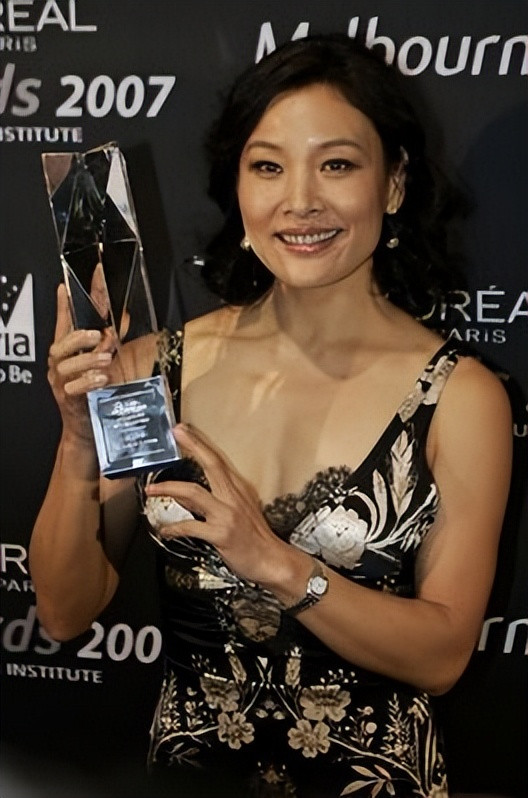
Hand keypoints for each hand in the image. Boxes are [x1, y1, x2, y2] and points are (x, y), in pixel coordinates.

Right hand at [47, 284, 116, 443]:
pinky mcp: (67, 400)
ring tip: (105, 359)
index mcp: (69, 351)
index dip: (65, 304)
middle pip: (60, 344)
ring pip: (65, 366)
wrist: (89, 428)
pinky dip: (88, 382)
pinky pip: (73, 388)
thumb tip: (124, 318)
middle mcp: (60, 364)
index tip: (66, 287)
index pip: (65, 322)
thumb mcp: (108, 361)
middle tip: (97, 335)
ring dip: (87, 359)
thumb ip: (112, 340)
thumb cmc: (98, 392)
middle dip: (78, 337)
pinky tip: (101, 379)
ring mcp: (61, 382)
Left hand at [144, 424, 292, 585]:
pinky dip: (173, 528)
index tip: (183, 430)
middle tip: (175, 434)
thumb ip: (206, 502)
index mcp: (238, 489)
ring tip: (151, 490)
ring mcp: (227, 515)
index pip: (217, 460)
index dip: (200, 444)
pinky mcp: (221, 534)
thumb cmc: (254, 538)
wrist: (272, 561)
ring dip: (169, 489)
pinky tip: (163, 530)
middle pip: (211, 465)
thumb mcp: (234, 513)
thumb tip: (179, 494)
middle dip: (192, 447)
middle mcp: (233, 497)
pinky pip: (191, 527)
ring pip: (194, 493)